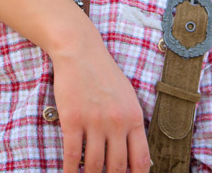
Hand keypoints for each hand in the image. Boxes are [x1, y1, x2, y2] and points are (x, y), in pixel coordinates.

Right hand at [52, 39, 149, 172]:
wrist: (81, 52)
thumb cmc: (104, 74)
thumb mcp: (127, 96)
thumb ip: (131, 123)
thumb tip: (136, 154)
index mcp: (133, 116)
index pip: (140, 158)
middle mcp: (117, 121)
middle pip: (117, 168)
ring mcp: (95, 121)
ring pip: (94, 165)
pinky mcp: (73, 119)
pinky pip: (73, 155)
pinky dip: (70, 171)